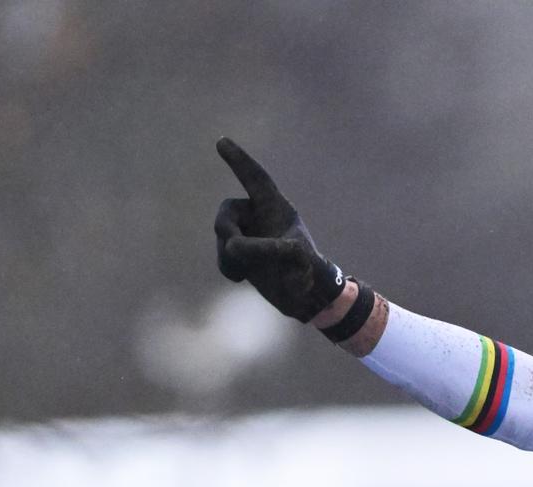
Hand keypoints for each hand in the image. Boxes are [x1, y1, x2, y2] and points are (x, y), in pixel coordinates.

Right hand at [213, 137, 346, 320]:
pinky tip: (242, 277)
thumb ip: (269, 248)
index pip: (257, 179)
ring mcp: (248, 234)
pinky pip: (222, 256)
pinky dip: (228, 267)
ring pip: (223, 236)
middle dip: (228, 231)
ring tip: (250, 271)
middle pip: (227, 213)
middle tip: (238, 250)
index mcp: (277, 208)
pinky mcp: (240, 254)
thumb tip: (234, 248)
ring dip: (232, 256)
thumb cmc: (311, 271)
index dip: (240, 161)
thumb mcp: (297, 257)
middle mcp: (259, 217)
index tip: (222, 141)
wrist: (308, 298)